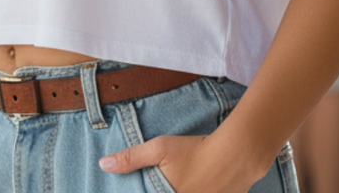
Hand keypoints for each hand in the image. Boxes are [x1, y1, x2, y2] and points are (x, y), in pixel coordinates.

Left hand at [99, 133, 263, 192]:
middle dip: (157, 191)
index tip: (141, 188)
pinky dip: (194, 192)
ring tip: (181, 181)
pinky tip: (191, 185)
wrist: (235, 155)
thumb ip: (131, 158)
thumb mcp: (160, 149)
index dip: (139, 192)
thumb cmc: (194, 151)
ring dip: (175, 190)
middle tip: (164, 182)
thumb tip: (103, 165)